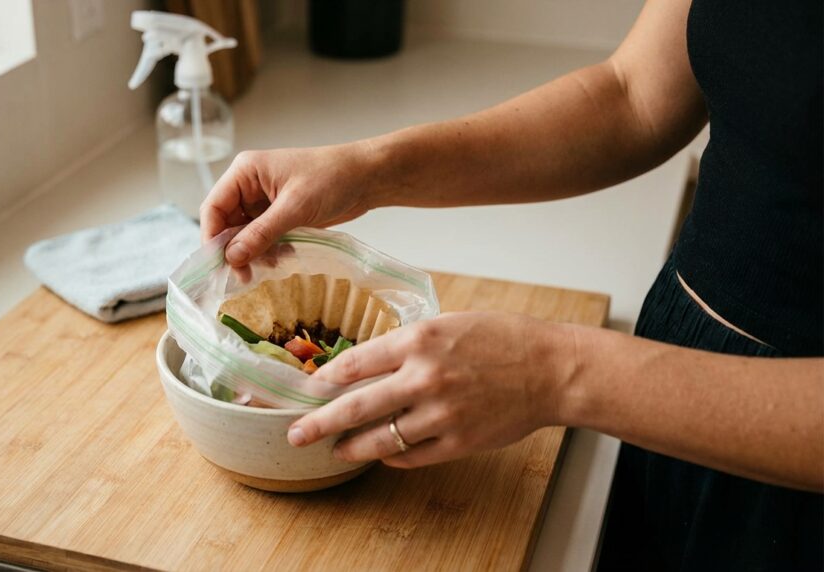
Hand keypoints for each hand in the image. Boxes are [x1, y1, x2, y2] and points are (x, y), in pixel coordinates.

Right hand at [200, 142, 380, 265]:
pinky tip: (285, 256)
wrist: (367, 178)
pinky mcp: (279, 214)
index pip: (213, 207)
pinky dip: (269, 250)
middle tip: (243, 276)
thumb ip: (261, 233)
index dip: (212, 237)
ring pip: (244, 234)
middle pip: (226, 223)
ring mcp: (264, 200)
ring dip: (253, 252)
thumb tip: (232, 257)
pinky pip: (263, 237)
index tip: (219, 265)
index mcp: (245, 172)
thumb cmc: (332, 179)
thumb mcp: (295, 207)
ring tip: (269, 266)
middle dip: (234, 250)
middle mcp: (249, 185)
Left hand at [286, 312, 578, 467]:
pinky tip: (381, 454)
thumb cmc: (502, 339)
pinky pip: (413, 455)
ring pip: (382, 438)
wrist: (551, 369)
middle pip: (357, 406)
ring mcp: (442, 412)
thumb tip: (367, 363)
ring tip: (335, 450)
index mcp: (420, 339)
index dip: (327, 378)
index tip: (309, 388)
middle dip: (320, 423)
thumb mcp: (449, 323)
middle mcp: (425, 376)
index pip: (356, 362)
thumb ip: (408, 343)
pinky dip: (392, 457)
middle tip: (296, 434)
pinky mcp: (459, 441)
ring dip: (352, 447)